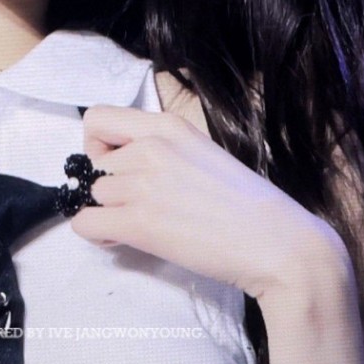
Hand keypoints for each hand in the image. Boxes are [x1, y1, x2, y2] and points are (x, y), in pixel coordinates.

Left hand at [70, 104, 343, 303]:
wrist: (279, 244)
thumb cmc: (249, 205)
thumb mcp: (201, 154)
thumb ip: (163, 152)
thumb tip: (126, 168)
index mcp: (167, 125)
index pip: (97, 118)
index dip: (97, 145)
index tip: (116, 166)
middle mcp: (150, 147)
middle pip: (93, 165)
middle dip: (109, 187)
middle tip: (135, 207)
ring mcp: (143, 184)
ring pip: (93, 195)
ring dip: (107, 213)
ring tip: (137, 228)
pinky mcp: (140, 222)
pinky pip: (85, 223)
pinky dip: (96, 235)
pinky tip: (122, 241)